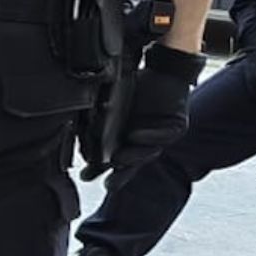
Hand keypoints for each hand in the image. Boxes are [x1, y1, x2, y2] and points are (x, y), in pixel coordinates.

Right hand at [82, 44, 205, 184]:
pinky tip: (135, 136)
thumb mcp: (117, 104)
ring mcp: (161, 136)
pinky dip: (149, 137)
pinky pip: (163, 135)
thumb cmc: (140, 87)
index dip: (99, 169)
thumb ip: (100, 118)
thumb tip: (78, 131)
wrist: (165, 70)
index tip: (84, 177)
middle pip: (131, 164)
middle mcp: (144, 142)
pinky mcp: (176, 127)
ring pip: (147, 153)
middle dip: (119, 176)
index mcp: (128, 139)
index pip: (113, 159)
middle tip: (106, 185)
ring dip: (132, 157)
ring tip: (117, 159)